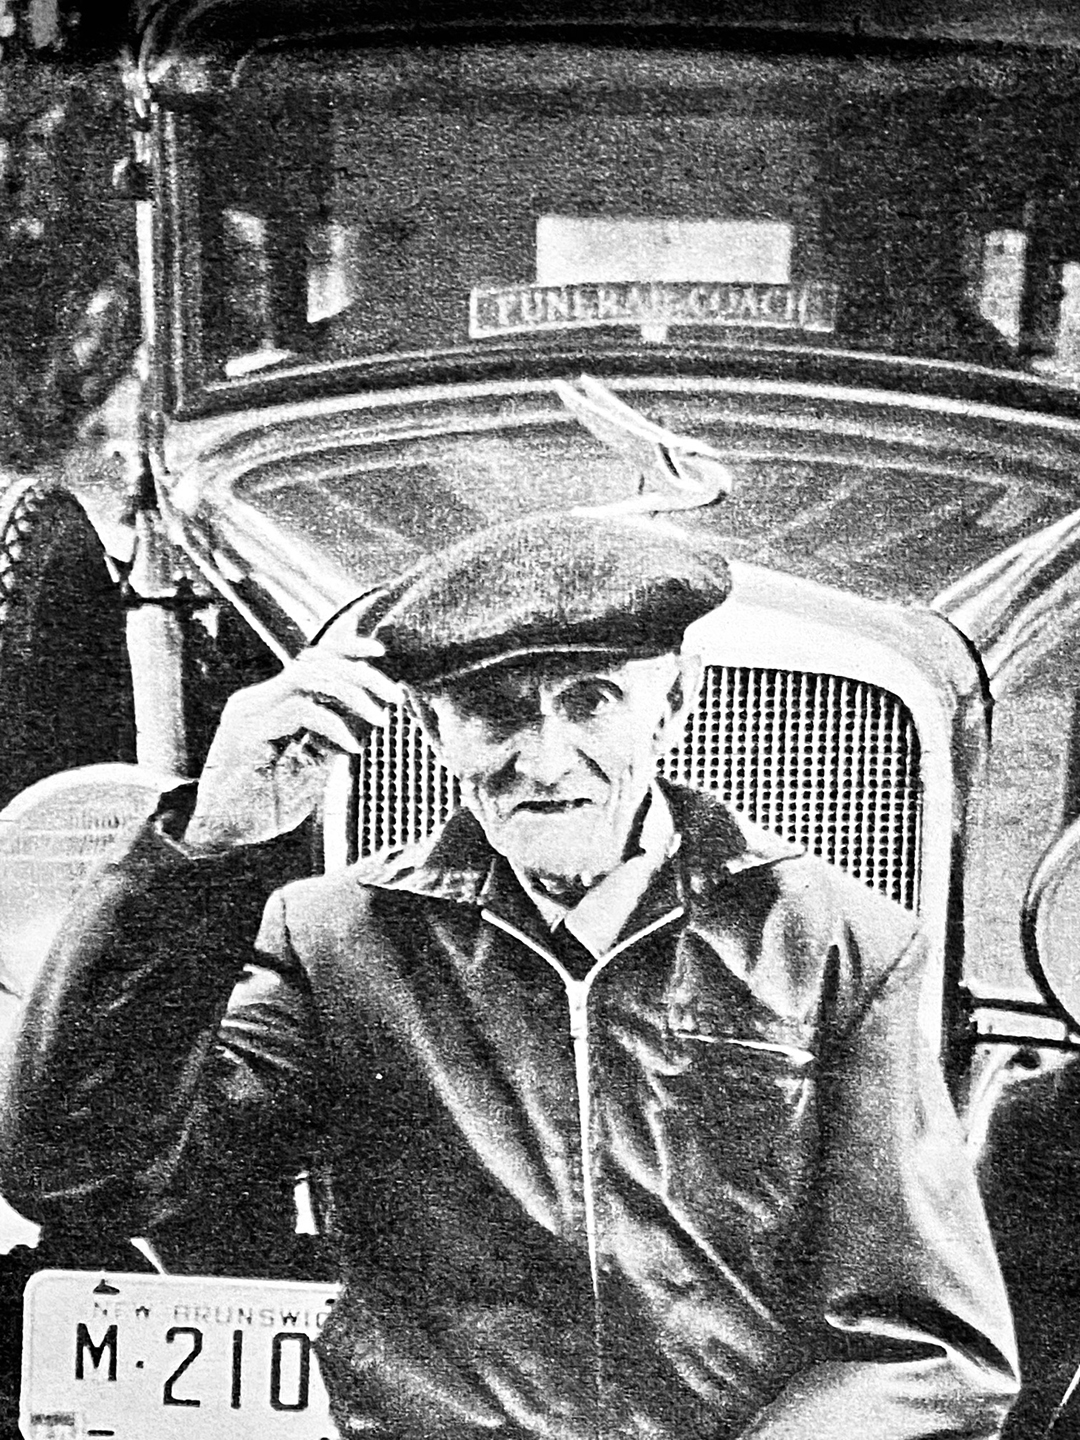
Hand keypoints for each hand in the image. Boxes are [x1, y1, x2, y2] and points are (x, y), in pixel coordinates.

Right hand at [184, 623, 399, 849]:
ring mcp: (249, 712)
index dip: (345, 647)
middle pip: (314, 662)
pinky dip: (333, 725)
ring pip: (308, 678)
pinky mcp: (247, 732)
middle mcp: (257, 700)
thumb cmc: (262, 806)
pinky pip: (299, 711)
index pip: (309, 660)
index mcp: (269, 703)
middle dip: (361, 673)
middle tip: (393, 697)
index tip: (380, 651)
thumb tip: (365, 718)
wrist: (222, 837)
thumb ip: (330, 740)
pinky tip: (351, 746)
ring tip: (379, 718)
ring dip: (352, 694)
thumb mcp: (309, 768)